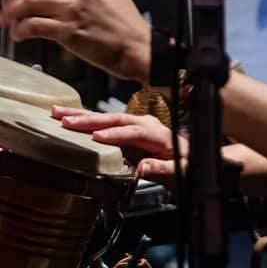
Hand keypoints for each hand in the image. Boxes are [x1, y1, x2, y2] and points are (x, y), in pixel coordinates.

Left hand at [1, 0, 150, 82]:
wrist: (137, 46)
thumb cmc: (128, 24)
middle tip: (8, 4)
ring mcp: (73, 11)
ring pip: (30, 2)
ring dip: (12, 11)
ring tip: (8, 20)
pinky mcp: (68, 32)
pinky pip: (33, 26)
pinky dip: (20, 30)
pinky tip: (19, 34)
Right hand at [52, 105, 186, 183]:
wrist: (188, 158)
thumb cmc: (185, 165)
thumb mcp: (180, 171)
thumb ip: (162, 169)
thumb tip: (143, 168)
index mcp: (159, 134)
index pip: (136, 132)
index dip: (117, 135)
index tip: (98, 137)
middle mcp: (145, 124)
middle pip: (116, 119)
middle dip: (91, 120)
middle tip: (67, 121)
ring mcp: (135, 124)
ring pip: (106, 118)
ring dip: (82, 116)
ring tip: (59, 113)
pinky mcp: (126, 129)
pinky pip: (104, 123)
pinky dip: (86, 119)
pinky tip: (69, 117)